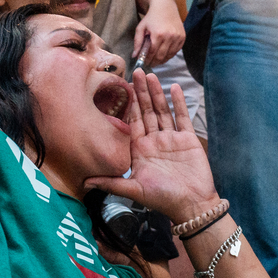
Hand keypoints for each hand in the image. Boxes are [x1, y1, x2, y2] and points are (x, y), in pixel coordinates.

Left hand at [85, 71, 215, 222]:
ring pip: (162, 111)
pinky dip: (179, 103)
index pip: (132, 122)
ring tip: (151, 76)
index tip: (122, 88)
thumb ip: (111, 182)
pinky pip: (182, 117)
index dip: (127, 105)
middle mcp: (154, 141)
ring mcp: (171, 139)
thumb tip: (85, 182)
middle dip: (141, 93)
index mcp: (139, 151)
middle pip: (146, 112)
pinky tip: (174, 88)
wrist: (192, 205)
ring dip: (157, 93)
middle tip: (136, 72)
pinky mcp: (187, 139)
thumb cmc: (163, 199)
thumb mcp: (134, 189)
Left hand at [134, 0, 185, 65]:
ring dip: (163, 60)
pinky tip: (164, 54)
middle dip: (155, 62)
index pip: (152, 53)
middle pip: (161, 56)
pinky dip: (170, 54)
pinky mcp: (183, 37)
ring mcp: (177, 37)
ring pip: (170, 55)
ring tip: (157, 60)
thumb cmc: (151, 17)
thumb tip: (134, 56)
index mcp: (158, 34)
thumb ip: (137, 42)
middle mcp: (170, 36)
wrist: (164, 6)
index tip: (144, 63)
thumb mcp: (141, 28)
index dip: (148, 60)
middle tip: (150, 64)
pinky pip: (176, 50)